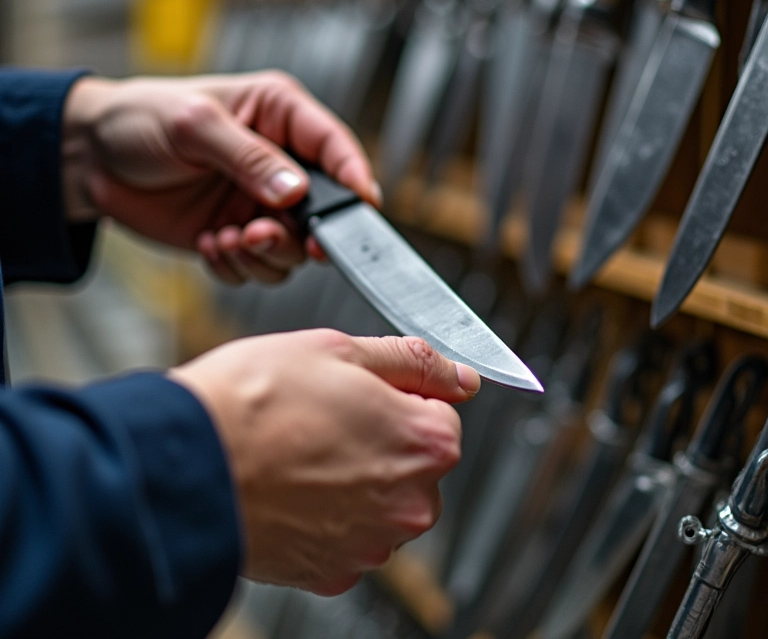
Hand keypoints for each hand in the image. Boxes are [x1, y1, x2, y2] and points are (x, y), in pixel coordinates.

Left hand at [62, 72, 379, 283]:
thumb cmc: (140, 119)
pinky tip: (208, 244)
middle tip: (262, 235)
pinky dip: (236, 267)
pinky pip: (259, 267)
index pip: (335, 147)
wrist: (92, 161)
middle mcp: (280, 163)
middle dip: (301, 234)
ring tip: (224, 238)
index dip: (355, 178)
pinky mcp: (239, 234)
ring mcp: (261, 204)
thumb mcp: (194, 125)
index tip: (361, 208)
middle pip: (324, 211)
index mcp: (280, 117)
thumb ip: (249, 157)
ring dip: (263, 254)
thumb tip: (294, 192)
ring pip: (294, 249)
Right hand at [168, 330, 480, 594]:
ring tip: (300, 450)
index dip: (399, 396)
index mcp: (423, 441)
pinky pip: (346, 536)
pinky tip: (290, 487)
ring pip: (381, 500)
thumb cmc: (254, 401)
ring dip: (355, 478)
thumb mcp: (339, 350)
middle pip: (415, 462)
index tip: (363, 393)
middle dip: (382, 438)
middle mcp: (409, 502)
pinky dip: (326, 515)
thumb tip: (458, 374)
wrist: (186, 464)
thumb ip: (410, 361)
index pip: (441, 414)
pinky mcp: (331, 572)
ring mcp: (370, 544)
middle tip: (324, 416)